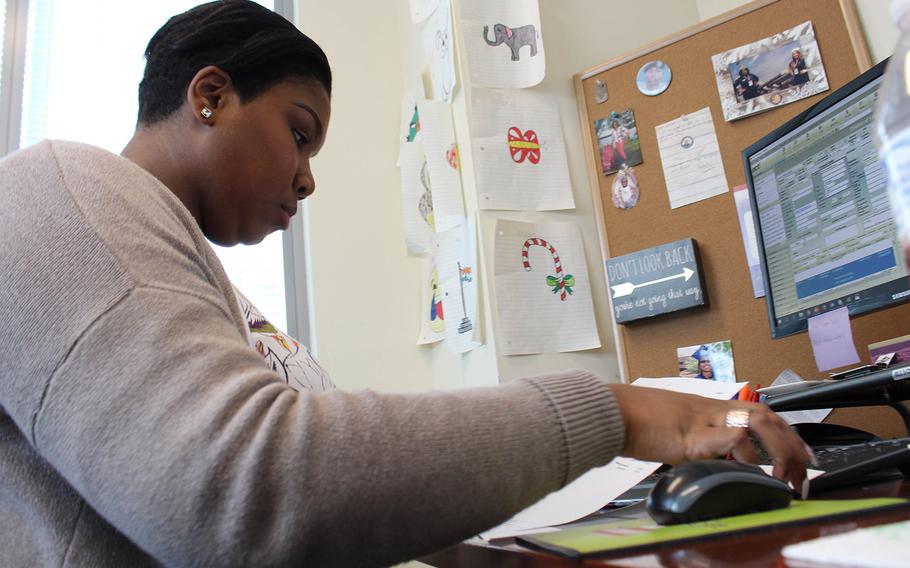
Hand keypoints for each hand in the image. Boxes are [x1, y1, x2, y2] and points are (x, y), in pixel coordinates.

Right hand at [608, 384, 810, 491]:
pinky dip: (742, 450)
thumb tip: (721, 462)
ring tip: (782, 474)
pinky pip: (725, 437)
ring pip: (755, 421)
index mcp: (712, 408)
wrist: (613, 411)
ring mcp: (703, 419)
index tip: (803, 457)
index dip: (788, 435)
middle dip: (792, 447)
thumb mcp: (679, 433)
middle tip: (800, 476)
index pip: (763, 415)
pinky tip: (750, 467)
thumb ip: (703, 443)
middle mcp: (713, 409)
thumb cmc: (638, 422)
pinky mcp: (691, 433)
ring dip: (776, 448)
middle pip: (767, 417)